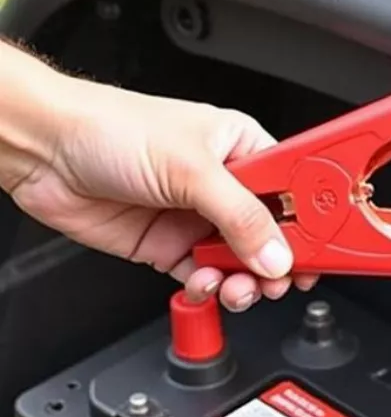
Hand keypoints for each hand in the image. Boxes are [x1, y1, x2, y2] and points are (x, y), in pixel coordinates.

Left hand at [0, 46, 313, 309]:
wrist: (43, 150)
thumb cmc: (110, 128)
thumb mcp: (191, 169)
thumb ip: (240, 217)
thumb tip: (277, 255)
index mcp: (242, 149)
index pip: (294, 191)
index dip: (310, 223)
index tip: (320, 252)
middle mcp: (224, 184)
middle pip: (271, 235)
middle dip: (276, 262)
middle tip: (277, 280)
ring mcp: (196, 217)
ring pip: (239, 263)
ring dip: (241, 282)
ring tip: (235, 287)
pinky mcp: (168, 246)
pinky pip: (203, 277)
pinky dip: (207, 288)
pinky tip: (202, 284)